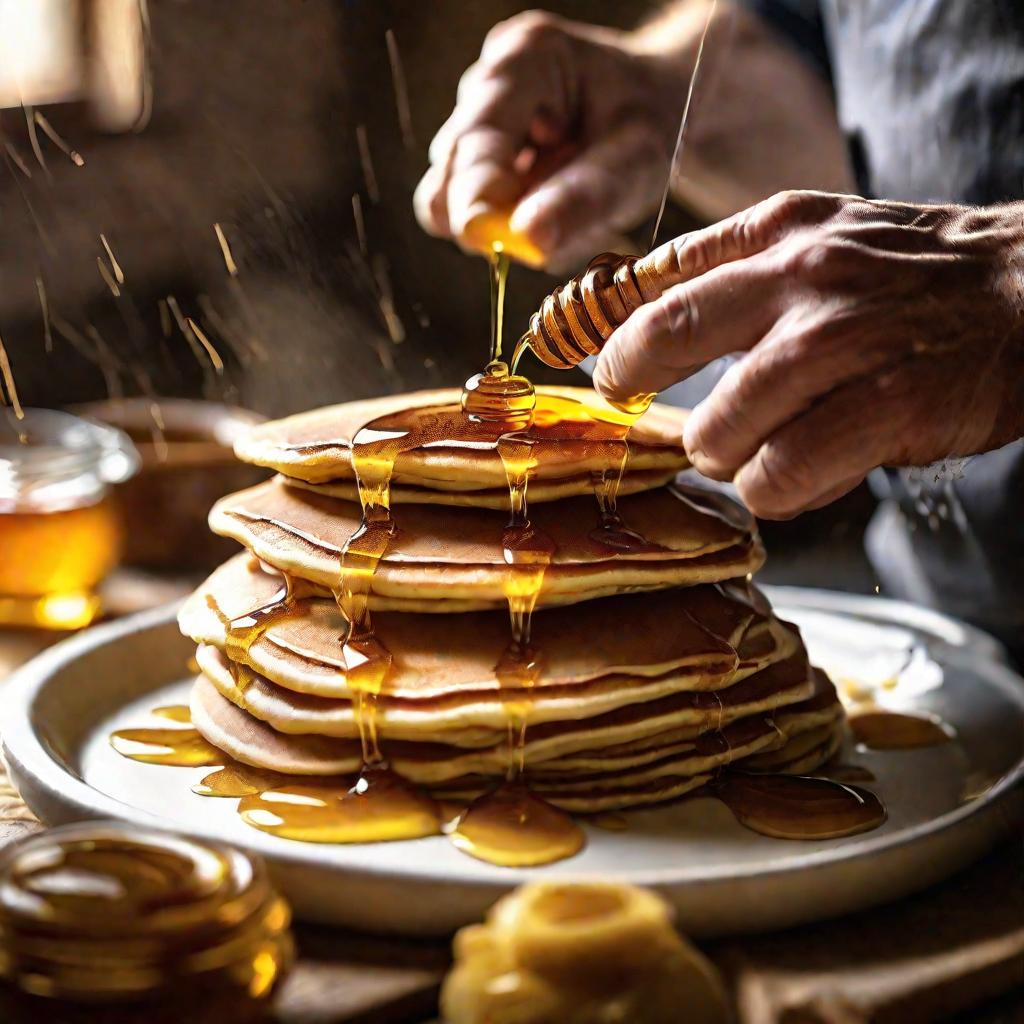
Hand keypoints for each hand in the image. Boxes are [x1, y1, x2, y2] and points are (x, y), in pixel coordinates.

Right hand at [414, 11, 691, 271]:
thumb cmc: (650, 122)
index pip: (475, 138)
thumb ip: (586, 195)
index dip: (476, 196)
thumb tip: (529, 238)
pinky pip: (475, 218)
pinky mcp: (471, 163)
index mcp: (525, 61)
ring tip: (564, 207)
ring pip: (452, 205)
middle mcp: (484, 88)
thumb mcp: (638, 158)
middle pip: (448, 179)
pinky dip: (511, 230)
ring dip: (505, 227)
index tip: (494, 243)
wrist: (654, 103)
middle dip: (493, 219)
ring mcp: (469, 125)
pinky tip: (549, 209)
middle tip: (554, 231)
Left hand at [593, 190, 1023, 517]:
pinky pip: (781, 472)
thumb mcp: (824, 238)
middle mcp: (802, 275)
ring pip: (720, 424)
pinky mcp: (884, 403)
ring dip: (719, 453)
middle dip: (630, 380)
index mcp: (779, 231)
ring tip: (743, 455)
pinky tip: (789, 479)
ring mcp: (841, 340)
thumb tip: (639, 309)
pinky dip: (771, 490)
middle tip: (634, 406)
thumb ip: (738, 268)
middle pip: (667, 334)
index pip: (661, 276)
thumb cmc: (913, 279)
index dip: (613, 330)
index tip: (602, 367)